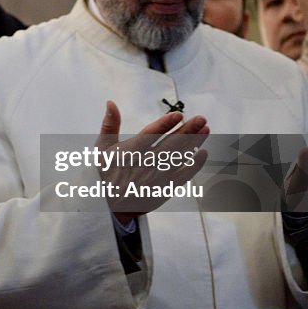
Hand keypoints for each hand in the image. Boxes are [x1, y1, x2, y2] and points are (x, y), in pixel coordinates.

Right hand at [97, 100, 209, 223]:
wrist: (111, 206)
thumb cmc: (107, 172)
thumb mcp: (102, 148)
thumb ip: (109, 124)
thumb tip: (111, 102)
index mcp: (128, 153)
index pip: (149, 136)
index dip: (164, 124)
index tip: (178, 115)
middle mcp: (144, 165)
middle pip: (169, 145)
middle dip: (187, 130)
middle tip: (201, 118)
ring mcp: (156, 177)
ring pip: (179, 158)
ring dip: (194, 143)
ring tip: (205, 129)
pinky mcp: (164, 188)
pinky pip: (183, 176)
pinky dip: (194, 165)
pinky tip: (203, 152)